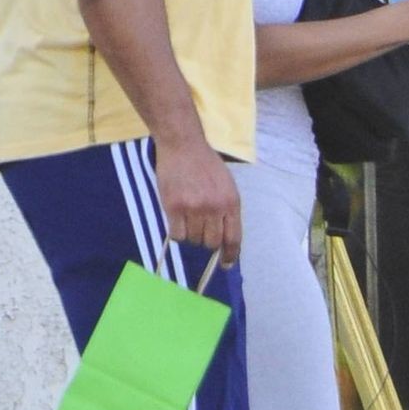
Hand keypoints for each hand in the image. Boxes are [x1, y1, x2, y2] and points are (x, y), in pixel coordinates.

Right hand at [154, 136, 241, 264]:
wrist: (183, 145)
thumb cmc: (205, 164)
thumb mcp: (226, 185)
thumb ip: (227, 209)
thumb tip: (224, 238)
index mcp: (231, 202)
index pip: (234, 238)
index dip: (230, 255)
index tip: (225, 264)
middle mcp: (215, 207)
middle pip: (211, 243)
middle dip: (206, 241)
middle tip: (199, 229)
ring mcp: (194, 208)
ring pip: (193, 240)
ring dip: (190, 234)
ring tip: (187, 217)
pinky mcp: (174, 207)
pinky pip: (177, 235)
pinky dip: (176, 232)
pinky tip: (176, 219)